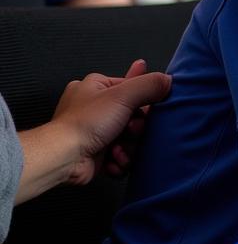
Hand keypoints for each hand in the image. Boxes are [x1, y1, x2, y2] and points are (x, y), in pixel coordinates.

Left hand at [51, 59, 171, 185]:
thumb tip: (168, 82)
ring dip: (129, 147)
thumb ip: (150, 84)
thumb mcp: (124, 94)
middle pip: (133, 116)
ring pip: (128, 138)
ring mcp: (94, 131)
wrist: (64, 158)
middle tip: (131, 131)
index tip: (147, 111)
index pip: (133, 88)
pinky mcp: (95, 154)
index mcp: (97, 86)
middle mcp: (94, 107)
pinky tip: (114, 161)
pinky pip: (119, 155)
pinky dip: (120, 160)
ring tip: (118, 150)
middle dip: (136, 128)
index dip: (144, 101)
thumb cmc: (87, 122)